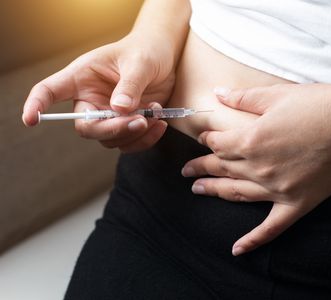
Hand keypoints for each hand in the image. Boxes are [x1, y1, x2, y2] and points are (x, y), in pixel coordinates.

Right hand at [22, 34, 174, 151]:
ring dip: (135, 133)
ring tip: (156, 112)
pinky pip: (130, 143)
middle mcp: (91, 99)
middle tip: (140, 120)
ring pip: (111, 140)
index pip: (50, 90)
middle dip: (113, 129)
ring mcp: (108, 115)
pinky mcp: (126, 125)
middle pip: (88, 127)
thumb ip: (130, 85)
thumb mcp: (139, 62)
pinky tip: (159, 124)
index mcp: (82, 77)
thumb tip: (119, 110)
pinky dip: (146, 139)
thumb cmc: (145, 51)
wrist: (164, 58)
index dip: (37, 104)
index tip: (30, 120)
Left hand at [182, 83, 330, 255]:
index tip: (203, 139)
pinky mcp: (296, 204)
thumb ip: (243, 98)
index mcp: (250, 141)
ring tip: (197, 190)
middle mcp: (258, 168)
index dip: (207, 140)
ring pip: (235, 193)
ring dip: (213, 191)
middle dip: (200, 167)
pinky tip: (237, 249)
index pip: (217, 143)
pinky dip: (253, 240)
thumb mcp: (276, 96)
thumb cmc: (319, 105)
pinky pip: (270, 227)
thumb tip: (217, 92)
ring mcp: (276, 190)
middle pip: (220, 168)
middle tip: (186, 171)